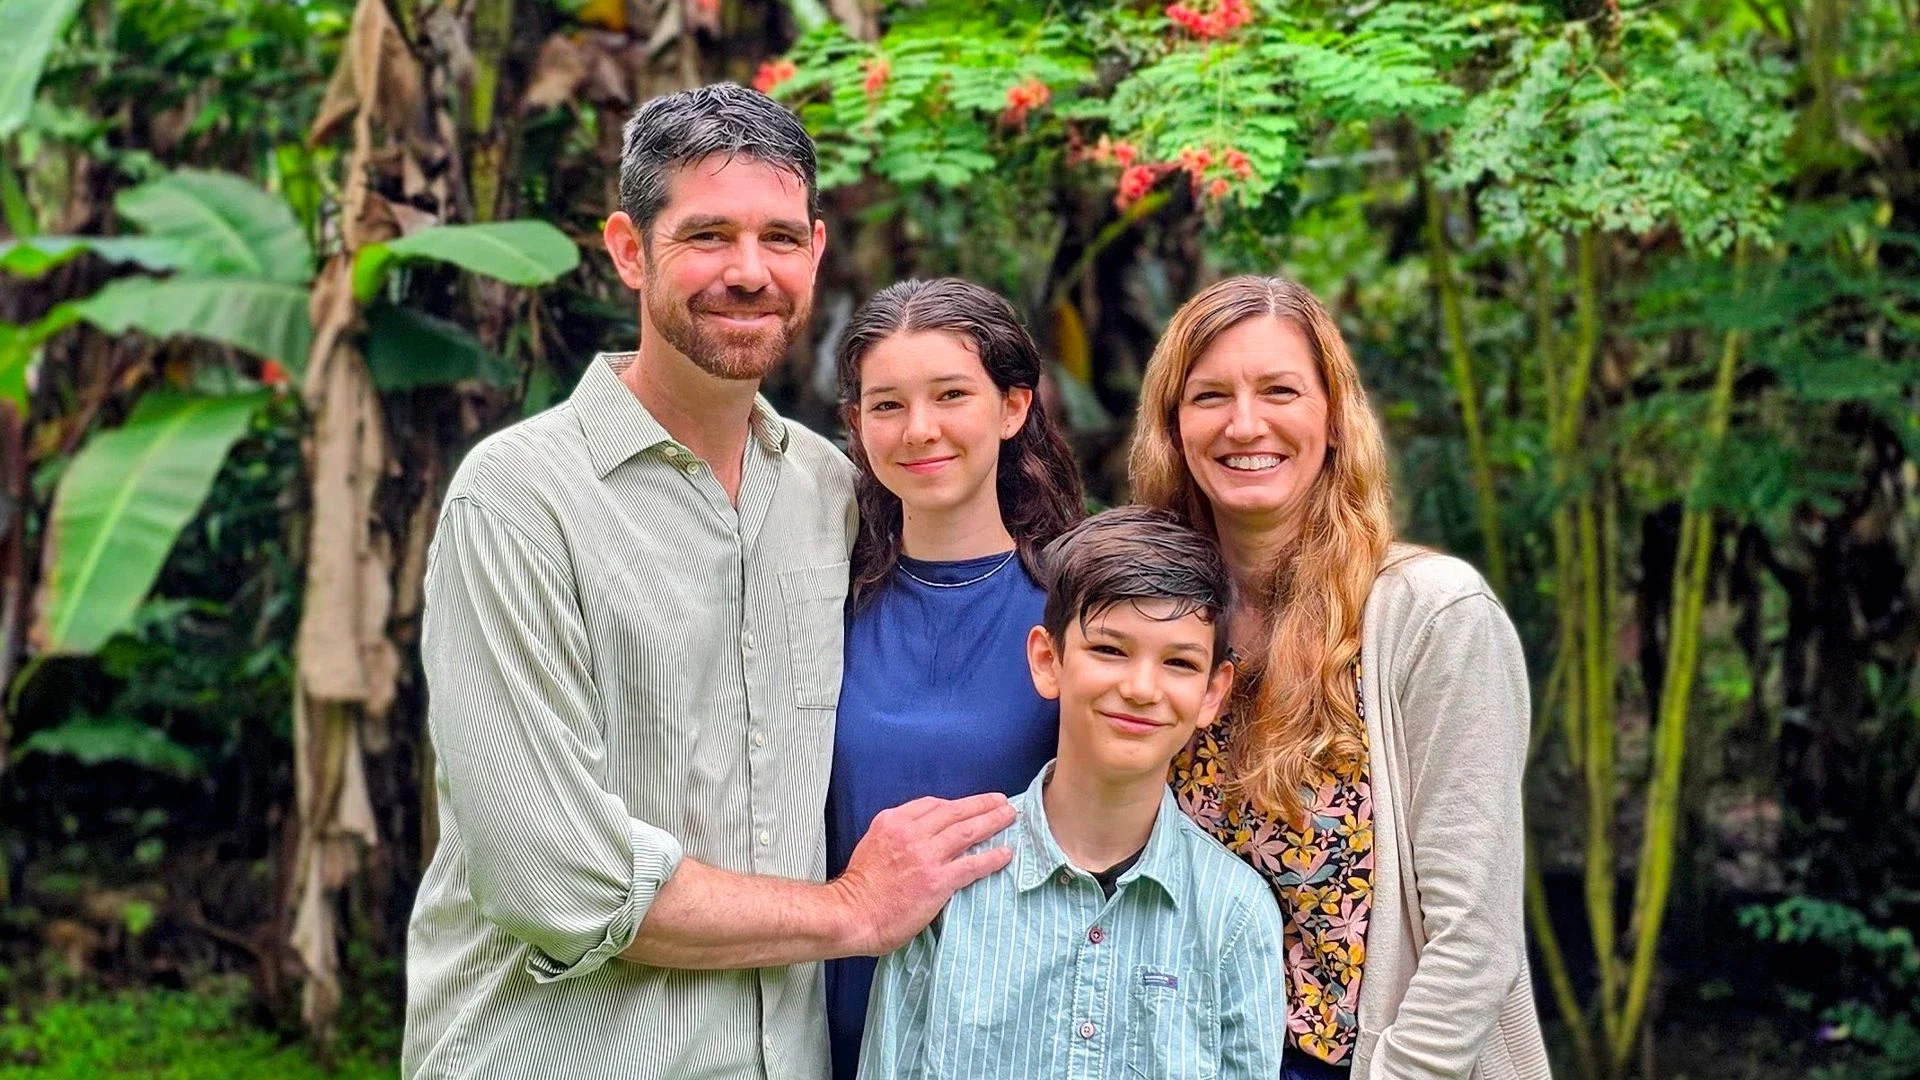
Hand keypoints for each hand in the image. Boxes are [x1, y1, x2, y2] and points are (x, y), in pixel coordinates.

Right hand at [830, 792, 1016, 955]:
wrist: (851, 915)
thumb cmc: (859, 886)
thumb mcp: (872, 843)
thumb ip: (897, 834)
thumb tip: (922, 836)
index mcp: (893, 821)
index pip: (933, 804)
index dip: (957, 804)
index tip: (971, 805)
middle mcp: (911, 833)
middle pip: (956, 812)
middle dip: (982, 805)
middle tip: (1002, 802)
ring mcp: (926, 856)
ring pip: (967, 832)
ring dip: (993, 822)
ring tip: (1009, 817)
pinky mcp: (937, 881)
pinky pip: (972, 864)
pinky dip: (992, 857)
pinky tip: (1006, 853)